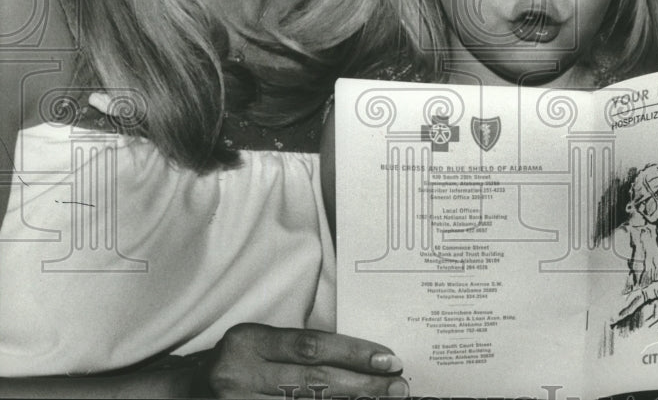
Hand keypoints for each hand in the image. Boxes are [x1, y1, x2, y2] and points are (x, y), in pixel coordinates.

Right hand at [198, 324, 408, 398]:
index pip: (311, 346)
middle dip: (361, 386)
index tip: (388, 359)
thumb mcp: (258, 344)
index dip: (353, 353)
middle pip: (313, 382)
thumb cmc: (234, 363)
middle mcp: (239, 373)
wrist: (181, 393)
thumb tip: (359, 359)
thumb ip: (298, 350)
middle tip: (398, 388)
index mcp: (248, 341)